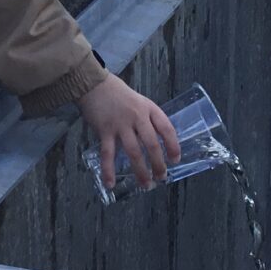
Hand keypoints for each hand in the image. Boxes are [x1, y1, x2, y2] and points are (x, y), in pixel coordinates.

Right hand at [80, 74, 179, 192]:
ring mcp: (120, 124)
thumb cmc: (120, 95)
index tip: (175, 160)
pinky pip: (108, 154)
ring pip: (133, 152)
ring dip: (140, 171)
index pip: (167, 129)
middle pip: (152, 145)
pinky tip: (110, 183)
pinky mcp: (104, 130)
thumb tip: (157, 145)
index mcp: (149, 109)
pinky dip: (108, 170)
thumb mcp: (141, 102)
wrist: (95, 85)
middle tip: (161, 178)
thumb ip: (148, 120)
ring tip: (145, 184)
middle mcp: (137, 117)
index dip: (173, 146)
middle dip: (158, 165)